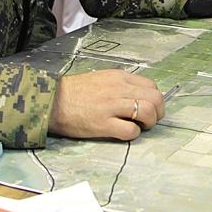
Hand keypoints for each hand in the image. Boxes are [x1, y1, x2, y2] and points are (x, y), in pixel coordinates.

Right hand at [48, 70, 164, 140]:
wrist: (52, 101)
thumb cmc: (75, 92)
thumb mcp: (102, 78)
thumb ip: (121, 85)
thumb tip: (139, 97)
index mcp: (119, 77)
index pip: (152, 86)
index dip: (155, 100)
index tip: (151, 108)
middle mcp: (118, 89)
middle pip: (155, 98)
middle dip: (159, 112)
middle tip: (151, 120)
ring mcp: (111, 106)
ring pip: (148, 112)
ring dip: (150, 123)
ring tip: (141, 127)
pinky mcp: (102, 124)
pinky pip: (130, 131)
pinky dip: (134, 134)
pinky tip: (126, 133)